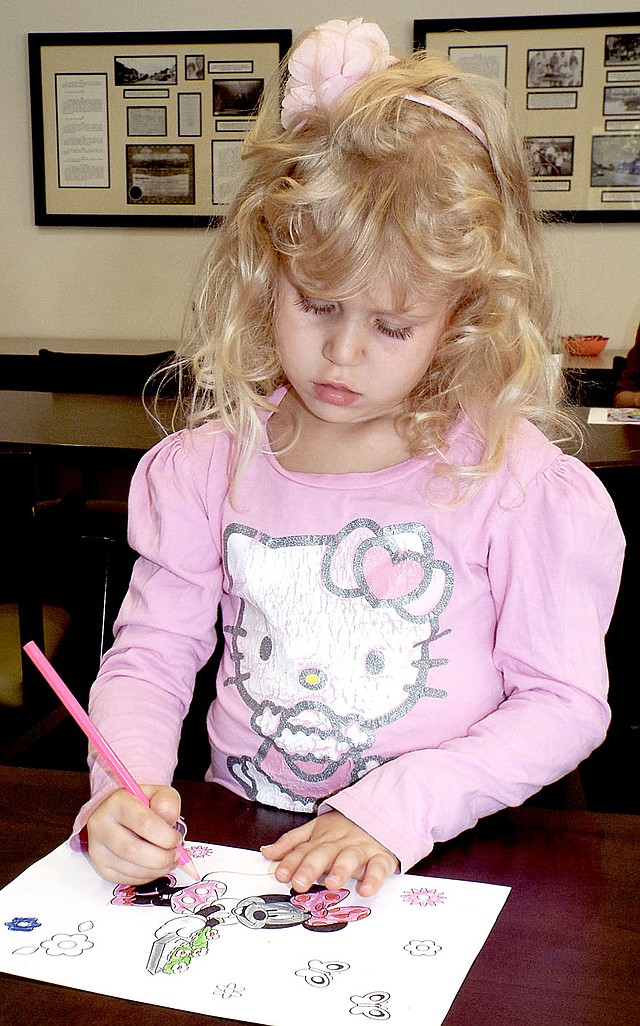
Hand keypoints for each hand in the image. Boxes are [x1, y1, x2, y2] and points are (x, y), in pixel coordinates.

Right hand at [86, 784, 183, 883]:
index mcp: (116, 802)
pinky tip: (155, 866)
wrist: (121, 814)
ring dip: (157, 869)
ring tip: (169, 860)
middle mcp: (100, 825)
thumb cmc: (143, 805)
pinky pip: (127, 879)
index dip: (166, 836)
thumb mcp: (159, 794)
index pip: (144, 823)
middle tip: (175, 854)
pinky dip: (147, 876)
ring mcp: (97, 848)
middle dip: (162, 857)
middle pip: (133, 850)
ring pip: (130, 868)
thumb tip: (168, 823)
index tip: (177, 839)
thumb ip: (167, 804)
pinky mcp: (100, 867)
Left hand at [261, 810, 398, 897]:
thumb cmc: (345, 827)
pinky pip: (378, 867)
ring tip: (331, 883)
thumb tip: (267, 853)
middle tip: (300, 882)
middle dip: (310, 868)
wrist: (381, 812)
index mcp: (322, 839)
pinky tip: (366, 889)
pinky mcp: (380, 857)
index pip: (303, 850)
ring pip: (349, 858)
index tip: (281, 874)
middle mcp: (339, 844)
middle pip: (323, 854)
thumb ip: (291, 843)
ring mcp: (360, 850)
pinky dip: (373, 878)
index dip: (291, 862)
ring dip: (340, 870)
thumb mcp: (315, 830)